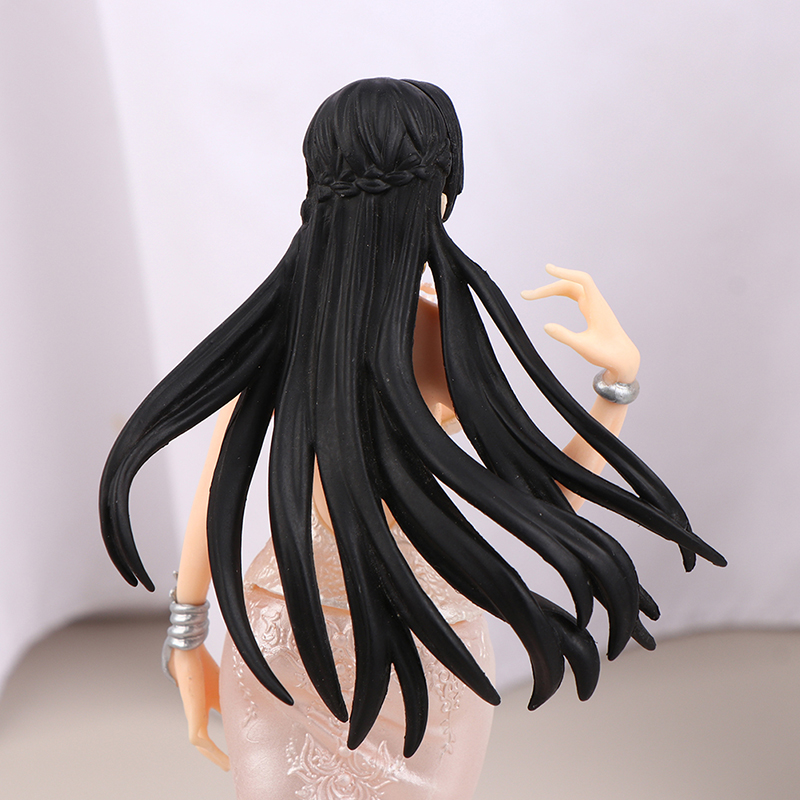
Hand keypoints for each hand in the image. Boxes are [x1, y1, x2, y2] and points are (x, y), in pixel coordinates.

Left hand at [168, 646, 229, 770]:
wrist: (187, 651)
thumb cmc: (200, 663)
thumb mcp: (222, 684)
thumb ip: (229, 696)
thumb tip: (250, 700)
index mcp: (202, 706)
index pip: (210, 730)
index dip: (221, 743)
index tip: (235, 752)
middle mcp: (196, 713)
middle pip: (204, 742)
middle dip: (216, 755)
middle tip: (230, 765)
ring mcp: (192, 714)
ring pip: (201, 743)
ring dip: (213, 755)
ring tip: (227, 764)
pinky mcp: (191, 713)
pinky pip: (198, 737)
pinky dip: (209, 748)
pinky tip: (219, 753)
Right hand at [522, 264, 639, 383]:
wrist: (624, 360)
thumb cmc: (608, 354)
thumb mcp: (583, 348)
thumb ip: (564, 336)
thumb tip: (546, 326)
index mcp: (597, 307)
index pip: (582, 280)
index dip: (565, 272)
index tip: (548, 270)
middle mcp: (595, 303)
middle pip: (570, 285)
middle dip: (548, 288)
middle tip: (527, 296)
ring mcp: (593, 306)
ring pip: (571, 289)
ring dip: (552, 289)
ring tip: (533, 295)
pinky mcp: (592, 311)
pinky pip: (575, 294)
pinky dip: (561, 292)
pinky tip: (552, 293)